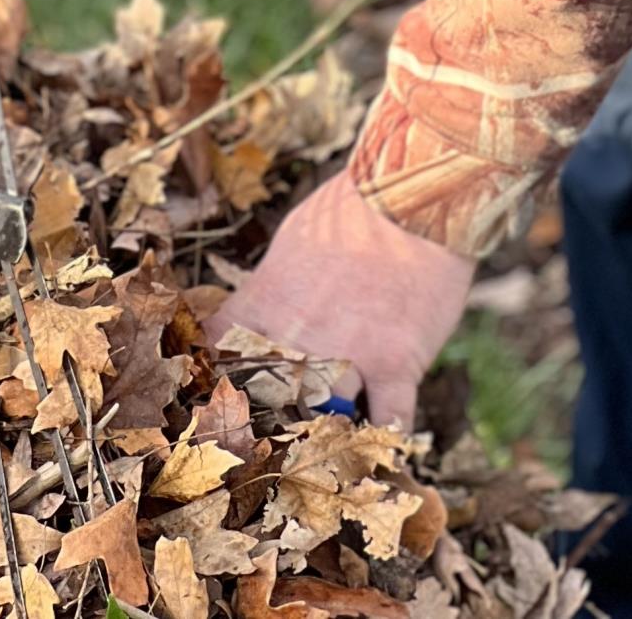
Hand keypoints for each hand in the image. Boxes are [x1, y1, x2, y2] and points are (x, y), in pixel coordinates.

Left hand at [212, 167, 475, 428]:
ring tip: (331, 437)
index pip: (220, 354)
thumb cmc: (352, 209)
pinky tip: (385, 436)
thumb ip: (273, 285)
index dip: (218, 378)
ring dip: (328, 429)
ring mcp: (349, 355)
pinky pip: (390, 422)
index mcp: (267, 301)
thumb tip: (260, 310)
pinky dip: (387, 435)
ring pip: (326, 421)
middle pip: (269, 401)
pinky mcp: (396, 364)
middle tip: (282, 424)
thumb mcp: (294, 239)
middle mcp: (299, 336)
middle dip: (272, 415)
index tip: (223, 390)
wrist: (413, 194)